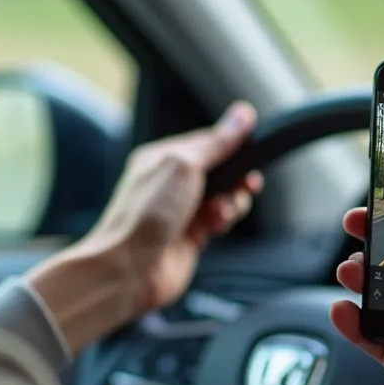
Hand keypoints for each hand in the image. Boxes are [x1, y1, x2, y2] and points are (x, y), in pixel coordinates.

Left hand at [28, 102, 263, 351]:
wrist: (130, 268)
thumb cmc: (146, 215)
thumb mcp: (184, 165)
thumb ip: (216, 143)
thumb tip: (241, 116)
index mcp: (163, 158)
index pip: (208, 141)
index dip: (233, 143)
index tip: (253, 144)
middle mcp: (171, 183)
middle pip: (221, 171)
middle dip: (237, 177)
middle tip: (246, 183)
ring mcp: (181, 211)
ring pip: (224, 197)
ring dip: (232, 202)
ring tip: (221, 211)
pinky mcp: (190, 236)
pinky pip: (219, 221)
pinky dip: (224, 221)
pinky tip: (216, 226)